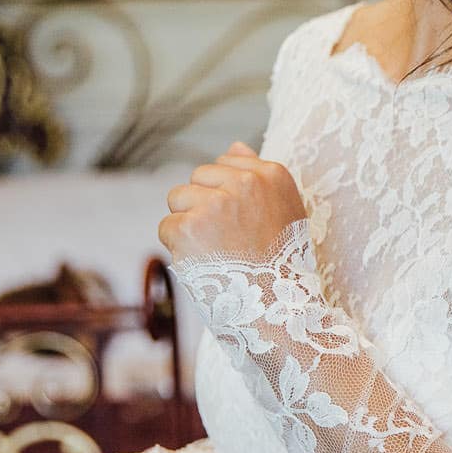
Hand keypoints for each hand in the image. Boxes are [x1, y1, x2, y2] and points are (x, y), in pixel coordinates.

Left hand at [158, 141, 305, 263]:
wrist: (276, 306)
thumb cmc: (281, 261)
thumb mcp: (284, 209)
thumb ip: (257, 174)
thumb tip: (234, 146)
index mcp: (272, 174)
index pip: (226, 163)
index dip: (227, 194)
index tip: (241, 221)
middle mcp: (245, 182)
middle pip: (198, 178)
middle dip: (202, 205)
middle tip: (226, 239)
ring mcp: (215, 203)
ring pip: (178, 199)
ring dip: (188, 224)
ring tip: (214, 250)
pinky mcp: (188, 227)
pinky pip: (167, 227)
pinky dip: (178, 248)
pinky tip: (203, 262)